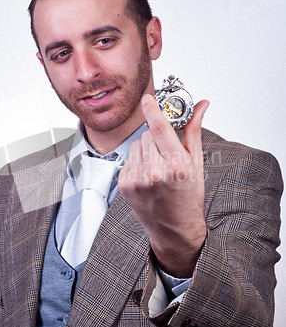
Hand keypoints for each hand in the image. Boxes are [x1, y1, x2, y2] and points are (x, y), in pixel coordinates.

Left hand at [118, 94, 209, 277]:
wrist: (174, 228)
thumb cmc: (188, 196)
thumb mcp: (196, 163)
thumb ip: (193, 131)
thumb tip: (201, 106)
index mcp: (176, 167)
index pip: (159, 129)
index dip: (152, 110)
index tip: (147, 98)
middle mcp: (155, 174)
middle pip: (147, 135)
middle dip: (156, 137)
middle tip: (167, 152)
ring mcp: (137, 181)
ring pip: (136, 145)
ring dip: (146, 150)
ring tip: (158, 166)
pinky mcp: (125, 186)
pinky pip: (128, 159)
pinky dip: (137, 162)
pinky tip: (148, 175)